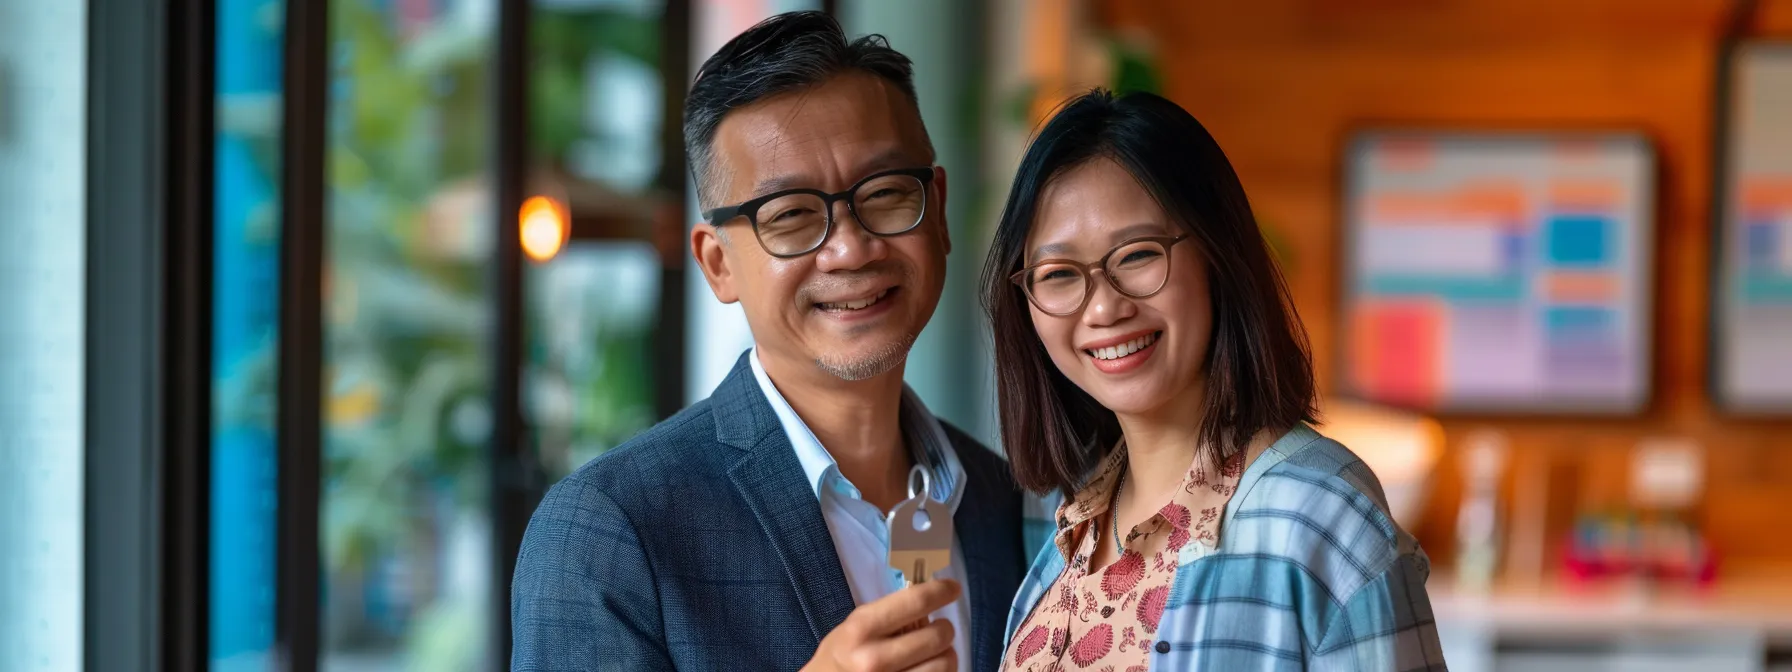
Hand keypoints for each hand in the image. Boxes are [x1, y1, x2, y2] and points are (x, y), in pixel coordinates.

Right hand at [802, 579, 960, 671]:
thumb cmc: (840, 658)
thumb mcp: (854, 628)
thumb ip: (889, 615)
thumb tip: (930, 604)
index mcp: (861, 630)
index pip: (915, 602)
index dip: (940, 592)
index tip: (952, 589)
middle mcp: (874, 659)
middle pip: (938, 636)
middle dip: (944, 630)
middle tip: (938, 630)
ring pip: (945, 663)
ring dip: (945, 656)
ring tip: (932, 655)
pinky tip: (926, 669)